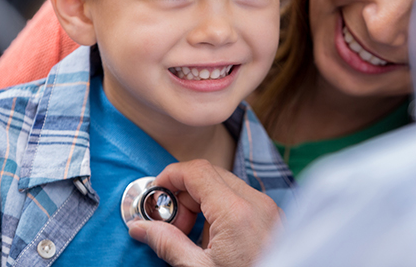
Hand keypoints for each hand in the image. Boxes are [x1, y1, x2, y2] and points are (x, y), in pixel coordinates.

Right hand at [128, 159, 282, 266]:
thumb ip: (167, 244)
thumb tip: (141, 227)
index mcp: (236, 211)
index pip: (196, 171)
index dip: (170, 176)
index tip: (156, 191)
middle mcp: (256, 202)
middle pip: (210, 175)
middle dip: (184, 194)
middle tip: (173, 224)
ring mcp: (268, 208)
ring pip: (225, 185)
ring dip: (203, 202)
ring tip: (195, 237)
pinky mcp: (273, 217)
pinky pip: (241, 199)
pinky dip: (222, 209)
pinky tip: (216, 239)